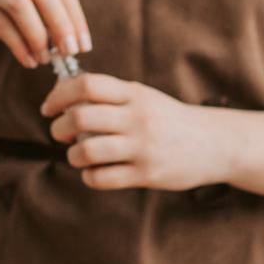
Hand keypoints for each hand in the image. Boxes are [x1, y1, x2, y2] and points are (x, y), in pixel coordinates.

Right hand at [0, 0, 90, 69]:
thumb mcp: (12, 5)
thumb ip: (39, 14)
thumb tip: (69, 42)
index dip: (76, 15)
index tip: (84, 43)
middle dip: (62, 24)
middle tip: (71, 52)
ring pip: (22, 4)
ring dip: (39, 35)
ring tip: (46, 58)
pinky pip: (0, 22)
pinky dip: (18, 44)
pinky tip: (28, 60)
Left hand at [42, 74, 228, 190]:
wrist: (213, 143)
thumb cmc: (169, 119)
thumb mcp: (144, 98)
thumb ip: (109, 95)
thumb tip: (62, 92)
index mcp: (134, 94)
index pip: (87, 85)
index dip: (59, 95)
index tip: (49, 107)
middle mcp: (138, 118)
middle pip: (80, 117)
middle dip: (59, 127)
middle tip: (59, 132)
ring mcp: (142, 147)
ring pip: (87, 151)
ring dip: (73, 155)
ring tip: (77, 155)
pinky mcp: (147, 175)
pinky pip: (102, 178)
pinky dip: (89, 176)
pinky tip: (94, 172)